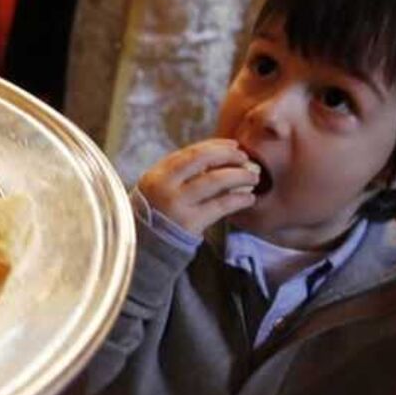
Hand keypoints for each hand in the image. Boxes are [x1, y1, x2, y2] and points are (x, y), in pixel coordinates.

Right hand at [137, 139, 258, 234]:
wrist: (142, 248)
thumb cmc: (156, 216)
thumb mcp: (158, 189)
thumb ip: (180, 175)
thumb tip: (219, 160)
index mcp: (157, 174)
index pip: (191, 152)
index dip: (216, 146)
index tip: (234, 146)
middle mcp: (165, 186)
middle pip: (203, 159)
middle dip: (229, 155)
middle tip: (246, 159)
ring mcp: (177, 204)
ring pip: (215, 180)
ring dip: (239, 175)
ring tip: (253, 177)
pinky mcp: (190, 223)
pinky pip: (221, 206)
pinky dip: (239, 199)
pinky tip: (249, 199)